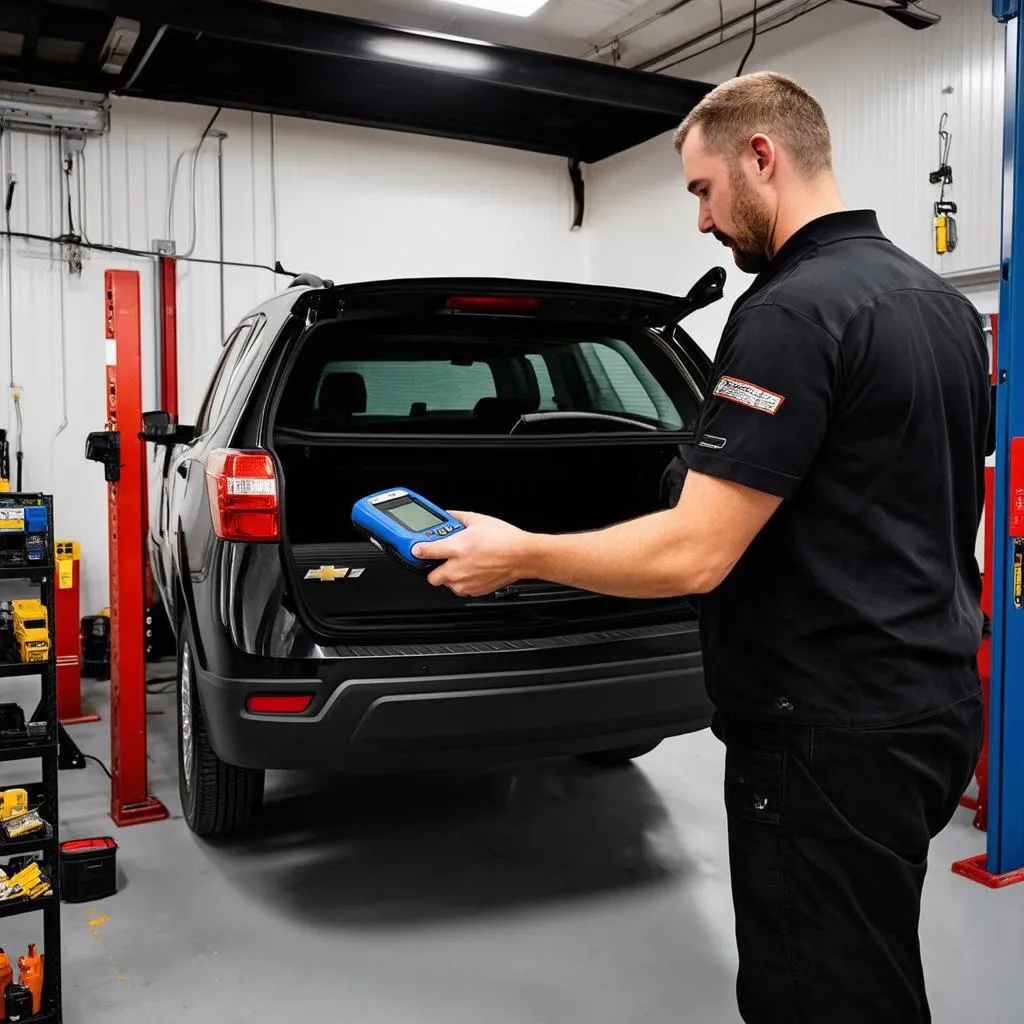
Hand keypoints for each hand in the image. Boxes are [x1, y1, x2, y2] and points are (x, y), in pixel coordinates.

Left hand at [411, 511, 531, 597]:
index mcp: (456, 548)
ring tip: (462, 563)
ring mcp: (466, 582)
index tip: (415, 548)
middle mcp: (458, 568)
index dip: (416, 549)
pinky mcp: (474, 591)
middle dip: (433, 568)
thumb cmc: (504, 539)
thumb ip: (457, 517)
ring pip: (446, 583)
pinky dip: (462, 581)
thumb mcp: (478, 520)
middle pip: (430, 576)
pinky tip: (472, 569)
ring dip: (449, 575)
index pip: (423, 552)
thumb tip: (446, 516)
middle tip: (442, 558)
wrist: (522, 556)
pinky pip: (460, 588)